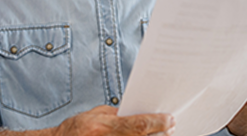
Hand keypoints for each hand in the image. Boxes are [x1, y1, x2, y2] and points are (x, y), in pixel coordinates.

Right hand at [54, 106, 173, 135]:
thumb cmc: (76, 129)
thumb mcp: (96, 115)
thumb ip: (117, 115)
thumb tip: (139, 113)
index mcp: (104, 126)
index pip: (139, 124)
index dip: (158, 122)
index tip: (170, 119)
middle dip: (160, 134)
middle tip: (170, 128)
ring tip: (162, 135)